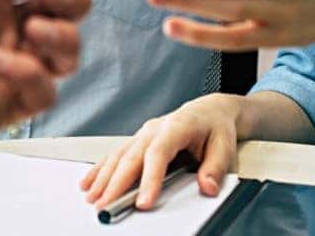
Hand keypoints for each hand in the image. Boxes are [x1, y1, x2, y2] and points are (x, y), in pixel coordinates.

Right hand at [80, 94, 242, 211]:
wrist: (210, 111)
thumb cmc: (215, 126)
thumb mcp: (225, 146)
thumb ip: (215, 167)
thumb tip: (207, 186)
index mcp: (177, 126)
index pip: (159, 153)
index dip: (149, 178)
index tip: (143, 202)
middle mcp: (155, 128)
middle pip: (131, 157)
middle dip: (116, 183)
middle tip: (106, 205)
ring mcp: (143, 133)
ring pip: (119, 156)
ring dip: (103, 178)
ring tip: (93, 198)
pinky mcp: (137, 140)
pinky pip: (115, 154)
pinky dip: (100, 169)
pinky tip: (89, 183)